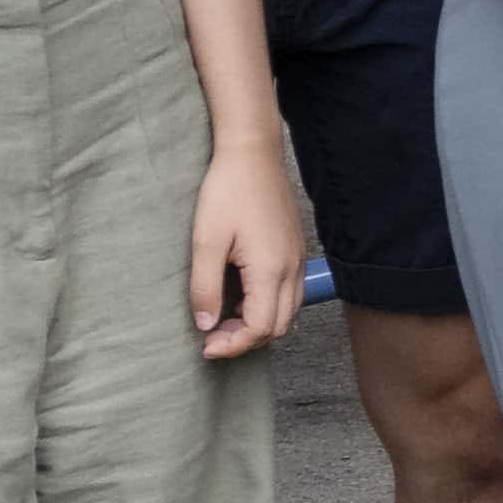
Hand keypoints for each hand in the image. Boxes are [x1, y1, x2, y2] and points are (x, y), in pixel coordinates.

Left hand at [184, 134, 307, 358]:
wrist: (252, 155)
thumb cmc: (228, 193)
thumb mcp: (206, 242)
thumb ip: (205, 287)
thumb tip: (206, 324)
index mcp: (271, 270)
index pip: (260, 328)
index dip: (233, 345)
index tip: (205, 347)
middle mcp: (292, 269)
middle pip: (278, 326)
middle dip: (246, 340)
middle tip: (212, 337)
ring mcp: (297, 259)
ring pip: (286, 311)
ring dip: (257, 324)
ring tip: (224, 318)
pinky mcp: (295, 249)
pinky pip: (288, 292)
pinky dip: (267, 306)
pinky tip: (241, 296)